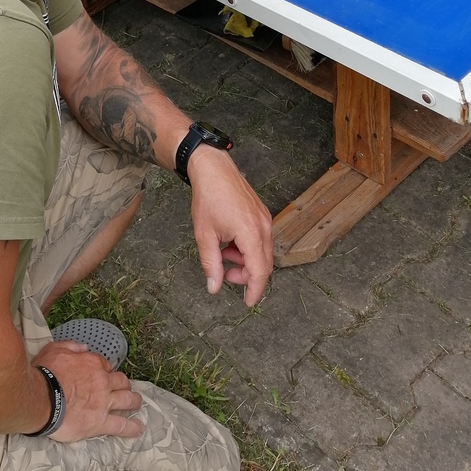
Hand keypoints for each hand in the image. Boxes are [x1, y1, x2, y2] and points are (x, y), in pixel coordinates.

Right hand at [34, 340, 143, 441]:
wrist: (41, 399)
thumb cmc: (44, 374)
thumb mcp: (54, 349)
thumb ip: (71, 346)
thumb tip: (83, 347)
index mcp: (92, 364)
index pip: (105, 365)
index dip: (104, 369)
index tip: (102, 374)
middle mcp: (102, 382)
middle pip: (121, 381)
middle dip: (124, 383)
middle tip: (124, 387)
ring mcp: (104, 403)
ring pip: (127, 400)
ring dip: (134, 400)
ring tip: (137, 403)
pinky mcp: (100, 423)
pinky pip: (121, 426)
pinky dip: (131, 427)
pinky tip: (138, 428)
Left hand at [187, 145, 272, 307]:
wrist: (213, 168)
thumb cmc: (209, 197)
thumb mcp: (204, 235)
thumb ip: (211, 264)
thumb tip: (214, 287)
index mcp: (251, 232)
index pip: (259, 271)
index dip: (254, 290)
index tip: (248, 303)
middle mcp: (264, 226)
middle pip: (263, 264)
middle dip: (246, 275)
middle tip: (225, 273)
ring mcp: (265, 219)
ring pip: (262, 252)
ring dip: (245, 260)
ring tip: (223, 252)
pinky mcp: (262, 214)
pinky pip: (260, 239)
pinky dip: (247, 248)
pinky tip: (230, 242)